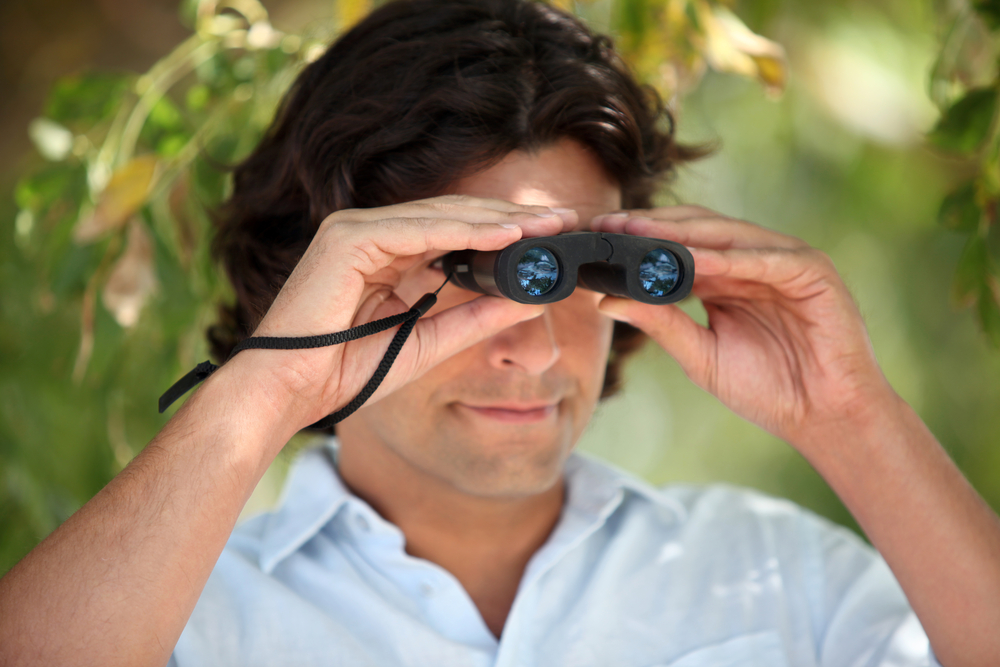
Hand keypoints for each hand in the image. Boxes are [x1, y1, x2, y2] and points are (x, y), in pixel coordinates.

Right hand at [241, 195, 575, 427]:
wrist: (288, 391)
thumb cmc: (346, 371)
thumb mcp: (429, 342)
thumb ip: (474, 318)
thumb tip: (529, 301)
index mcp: (386, 257)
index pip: (455, 234)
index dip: (504, 233)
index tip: (550, 239)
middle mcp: (371, 235)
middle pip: (454, 217)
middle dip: (511, 218)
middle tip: (562, 220)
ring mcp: (356, 231)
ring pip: (441, 216)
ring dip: (497, 218)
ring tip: (546, 223)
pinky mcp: (348, 238)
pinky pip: (419, 229)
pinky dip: (465, 230)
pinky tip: (507, 233)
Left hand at [591, 206, 895, 449]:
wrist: (823, 418)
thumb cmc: (767, 390)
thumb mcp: (699, 354)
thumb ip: (659, 323)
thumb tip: (605, 300)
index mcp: (726, 277)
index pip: (676, 244)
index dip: (637, 238)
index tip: (595, 235)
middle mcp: (753, 261)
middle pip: (696, 229)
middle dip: (650, 226)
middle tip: (607, 224)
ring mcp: (784, 260)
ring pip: (726, 234)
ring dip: (681, 234)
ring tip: (638, 232)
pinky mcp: (813, 271)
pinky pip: (763, 259)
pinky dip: (728, 258)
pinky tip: (691, 260)